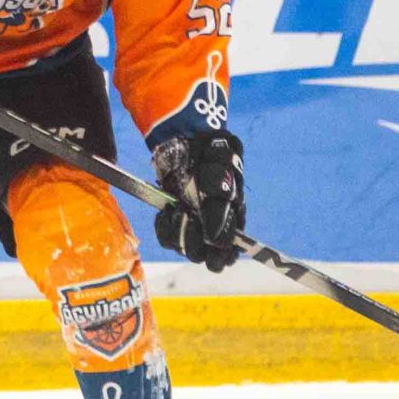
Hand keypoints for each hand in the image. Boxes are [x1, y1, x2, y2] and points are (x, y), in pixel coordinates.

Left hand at [151, 129, 244, 271]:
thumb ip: (221, 203)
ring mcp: (194, 227)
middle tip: (189, 216)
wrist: (190, 140)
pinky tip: (167, 210)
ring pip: (184, 250)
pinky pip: (167, 239)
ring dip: (179, 232)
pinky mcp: (175, 222)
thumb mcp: (224, 171)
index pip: (229, 255)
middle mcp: (214, 229)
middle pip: (206, 259)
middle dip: (195, 242)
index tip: (210, 237)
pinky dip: (164, 226)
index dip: (219, 253)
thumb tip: (216, 238)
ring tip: (178, 209)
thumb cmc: (213, 155)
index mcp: (234, 220)